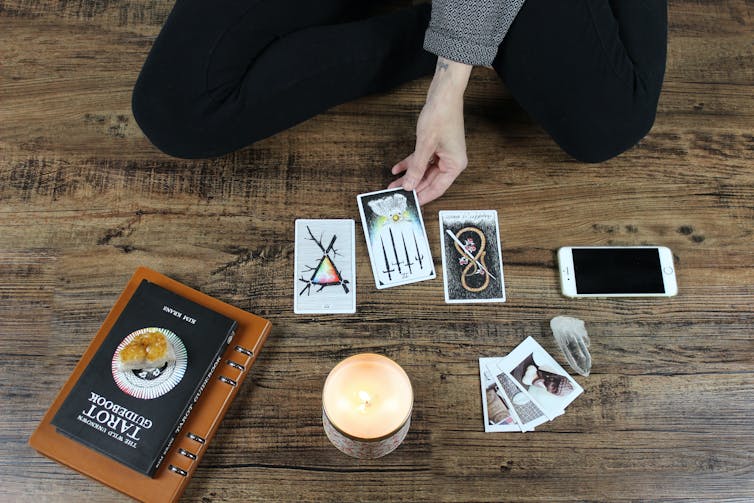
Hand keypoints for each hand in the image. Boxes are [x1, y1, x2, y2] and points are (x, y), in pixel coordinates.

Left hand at [389, 58, 471, 204]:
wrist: (444, 94)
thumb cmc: (441, 115)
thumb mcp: (425, 146)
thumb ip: (416, 168)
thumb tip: (409, 185)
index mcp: (455, 164)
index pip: (437, 188)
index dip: (422, 197)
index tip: (410, 204)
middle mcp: (451, 161)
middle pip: (429, 181)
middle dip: (412, 186)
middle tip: (397, 194)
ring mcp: (444, 153)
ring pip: (424, 171)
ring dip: (409, 176)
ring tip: (393, 184)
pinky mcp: (436, 146)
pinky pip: (422, 160)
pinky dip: (410, 164)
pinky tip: (397, 168)